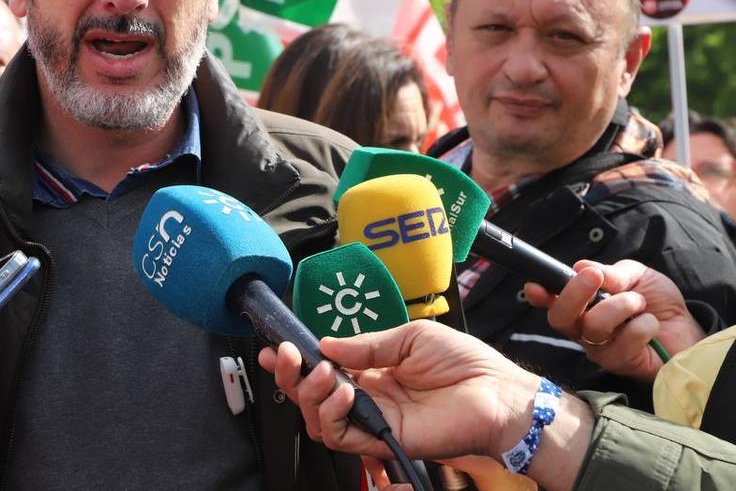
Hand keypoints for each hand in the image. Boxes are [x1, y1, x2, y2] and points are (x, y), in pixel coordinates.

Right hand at [260, 320, 539, 461]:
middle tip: (285, 357)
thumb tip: (326, 344)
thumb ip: (365, 346)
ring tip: (320, 372)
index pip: (324, 371)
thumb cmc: (465, 364)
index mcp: (373, 374)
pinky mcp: (384, 439)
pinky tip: (342, 390)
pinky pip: (343, 436)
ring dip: (309, 394)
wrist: (498, 393)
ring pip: (319, 420)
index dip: (298, 361)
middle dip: (291, 377)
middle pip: (313, 398)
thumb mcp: (409, 337)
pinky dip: (332, 413)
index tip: (279, 347)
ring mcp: (374, 422)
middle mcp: (369, 399)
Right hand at [526, 259, 703, 382]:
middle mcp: (582, 328)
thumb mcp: (637, 276)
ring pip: (594, 326)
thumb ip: (613, 272)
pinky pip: (624, 340)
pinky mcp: (618, 364)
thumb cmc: (658, 303)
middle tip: (594, 277)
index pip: (550, 301)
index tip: (535, 286)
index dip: (538, 294)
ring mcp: (598, 348)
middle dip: (574, 293)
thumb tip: (583, 267)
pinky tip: (651, 325)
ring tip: (640, 303)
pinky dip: (643, 324)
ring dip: (622, 306)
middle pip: (560, 317)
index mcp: (581, 304)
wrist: (689, 331)